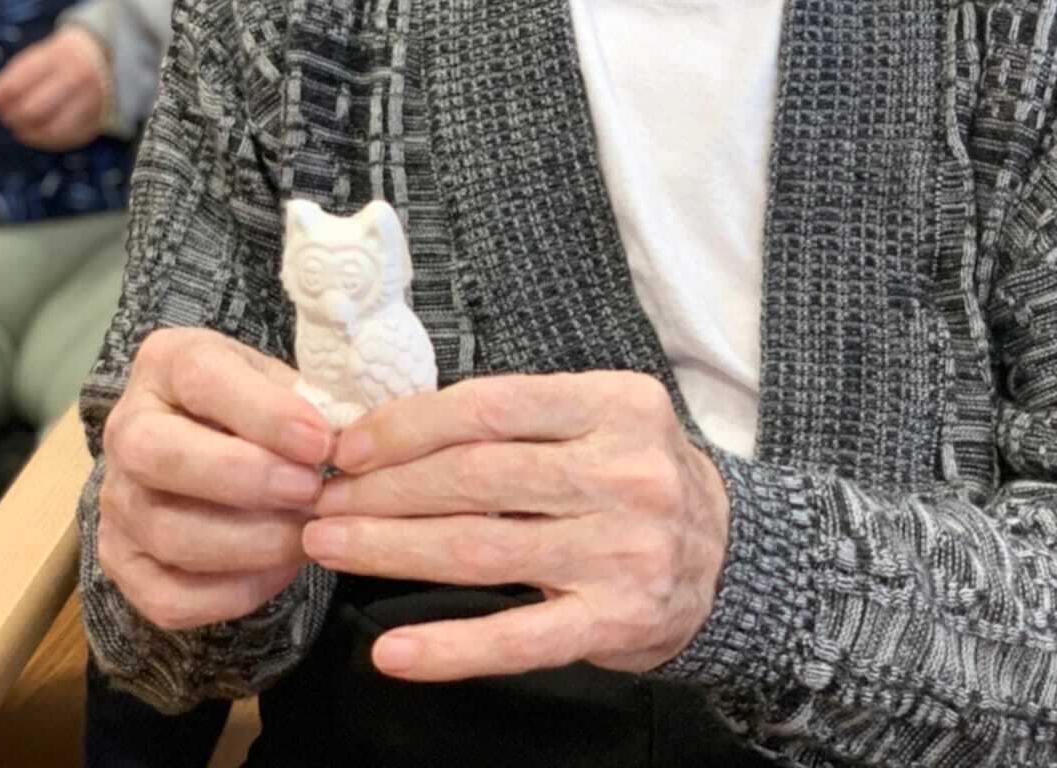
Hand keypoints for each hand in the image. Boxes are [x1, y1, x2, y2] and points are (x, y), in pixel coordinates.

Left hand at [0, 25, 112, 149]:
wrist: (97, 54)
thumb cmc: (56, 59)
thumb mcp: (34, 58)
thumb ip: (10, 79)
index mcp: (59, 57)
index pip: (17, 84)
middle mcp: (79, 78)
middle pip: (33, 110)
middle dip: (12, 117)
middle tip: (7, 116)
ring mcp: (91, 99)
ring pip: (51, 129)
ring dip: (28, 133)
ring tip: (20, 128)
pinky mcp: (97, 118)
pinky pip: (67, 139)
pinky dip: (46, 141)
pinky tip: (37, 134)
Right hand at [98, 327, 331, 629]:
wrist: (203, 436)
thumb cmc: (251, 401)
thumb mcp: (275, 377)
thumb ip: (303, 400)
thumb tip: (347, 441)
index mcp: (166, 363)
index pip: (201, 379)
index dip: (264, 413)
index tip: (320, 441)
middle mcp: (126, 428)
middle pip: (162, 456)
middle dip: (246, 479)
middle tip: (311, 490)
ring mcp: (115, 500)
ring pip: (168, 533)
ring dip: (250, 543)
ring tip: (307, 533)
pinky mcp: (120, 562)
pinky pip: (169, 597)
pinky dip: (232, 593)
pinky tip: (280, 570)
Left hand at [302, 370, 729, 682]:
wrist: (733, 558)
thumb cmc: (639, 477)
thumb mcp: (604, 421)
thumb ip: (522, 418)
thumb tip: (396, 427)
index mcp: (616, 404)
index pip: (490, 406)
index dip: (408, 425)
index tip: (350, 446)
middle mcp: (623, 471)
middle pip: (476, 477)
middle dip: (384, 490)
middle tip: (323, 501)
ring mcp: (621, 550)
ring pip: (481, 549)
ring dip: (391, 550)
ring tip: (330, 547)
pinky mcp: (614, 621)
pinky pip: (516, 638)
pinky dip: (448, 647)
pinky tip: (392, 652)